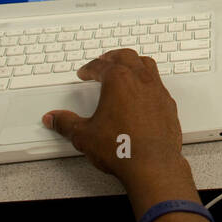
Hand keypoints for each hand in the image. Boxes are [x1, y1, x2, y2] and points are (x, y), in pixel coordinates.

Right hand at [44, 49, 189, 192]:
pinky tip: (142, 93)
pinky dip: (147, 82)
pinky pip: (158, 84)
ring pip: (147, 65)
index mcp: (119, 80)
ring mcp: (157, 91)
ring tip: (125, 70)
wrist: (152, 164)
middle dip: (112, 57)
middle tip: (103, 62)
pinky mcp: (168, 104)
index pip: (100, 66)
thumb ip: (66, 123)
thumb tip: (53, 119)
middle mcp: (141, 81)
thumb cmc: (123, 147)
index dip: (89, 68)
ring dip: (134, 64)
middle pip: (126, 56)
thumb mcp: (84, 135)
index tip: (85, 72)